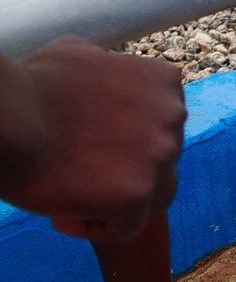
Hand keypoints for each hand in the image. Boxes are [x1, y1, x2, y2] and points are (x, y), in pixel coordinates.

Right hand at [0, 39, 184, 241]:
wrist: (9, 118)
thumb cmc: (31, 86)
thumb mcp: (79, 54)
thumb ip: (105, 66)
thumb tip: (98, 67)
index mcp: (165, 83)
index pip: (161, 125)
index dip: (126, 142)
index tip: (87, 148)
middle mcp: (173, 116)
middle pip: (162, 161)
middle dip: (127, 171)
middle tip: (80, 175)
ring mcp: (160, 155)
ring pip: (153, 196)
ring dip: (119, 202)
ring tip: (73, 198)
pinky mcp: (137, 194)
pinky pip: (126, 227)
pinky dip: (96, 227)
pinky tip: (63, 214)